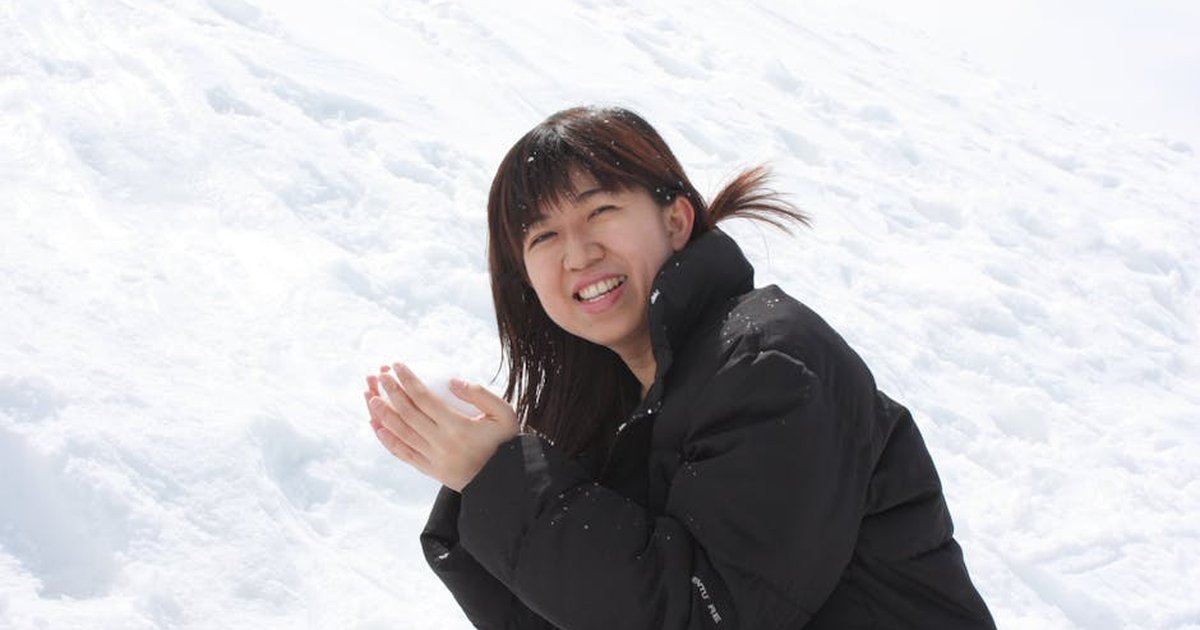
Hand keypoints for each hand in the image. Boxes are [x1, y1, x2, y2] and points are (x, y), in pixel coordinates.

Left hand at [365, 363, 519, 491]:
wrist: (503, 481)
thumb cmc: (506, 443)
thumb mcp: (504, 414)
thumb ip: (480, 394)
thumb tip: (452, 381)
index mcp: (458, 426)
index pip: (425, 398)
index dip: (408, 380)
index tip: (396, 366)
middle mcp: (442, 443)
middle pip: (408, 413)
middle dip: (390, 392)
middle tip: (379, 376)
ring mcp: (433, 458)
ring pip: (400, 433)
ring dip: (382, 414)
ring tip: (370, 396)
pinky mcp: (430, 470)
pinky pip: (403, 454)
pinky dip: (387, 440)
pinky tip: (376, 427)